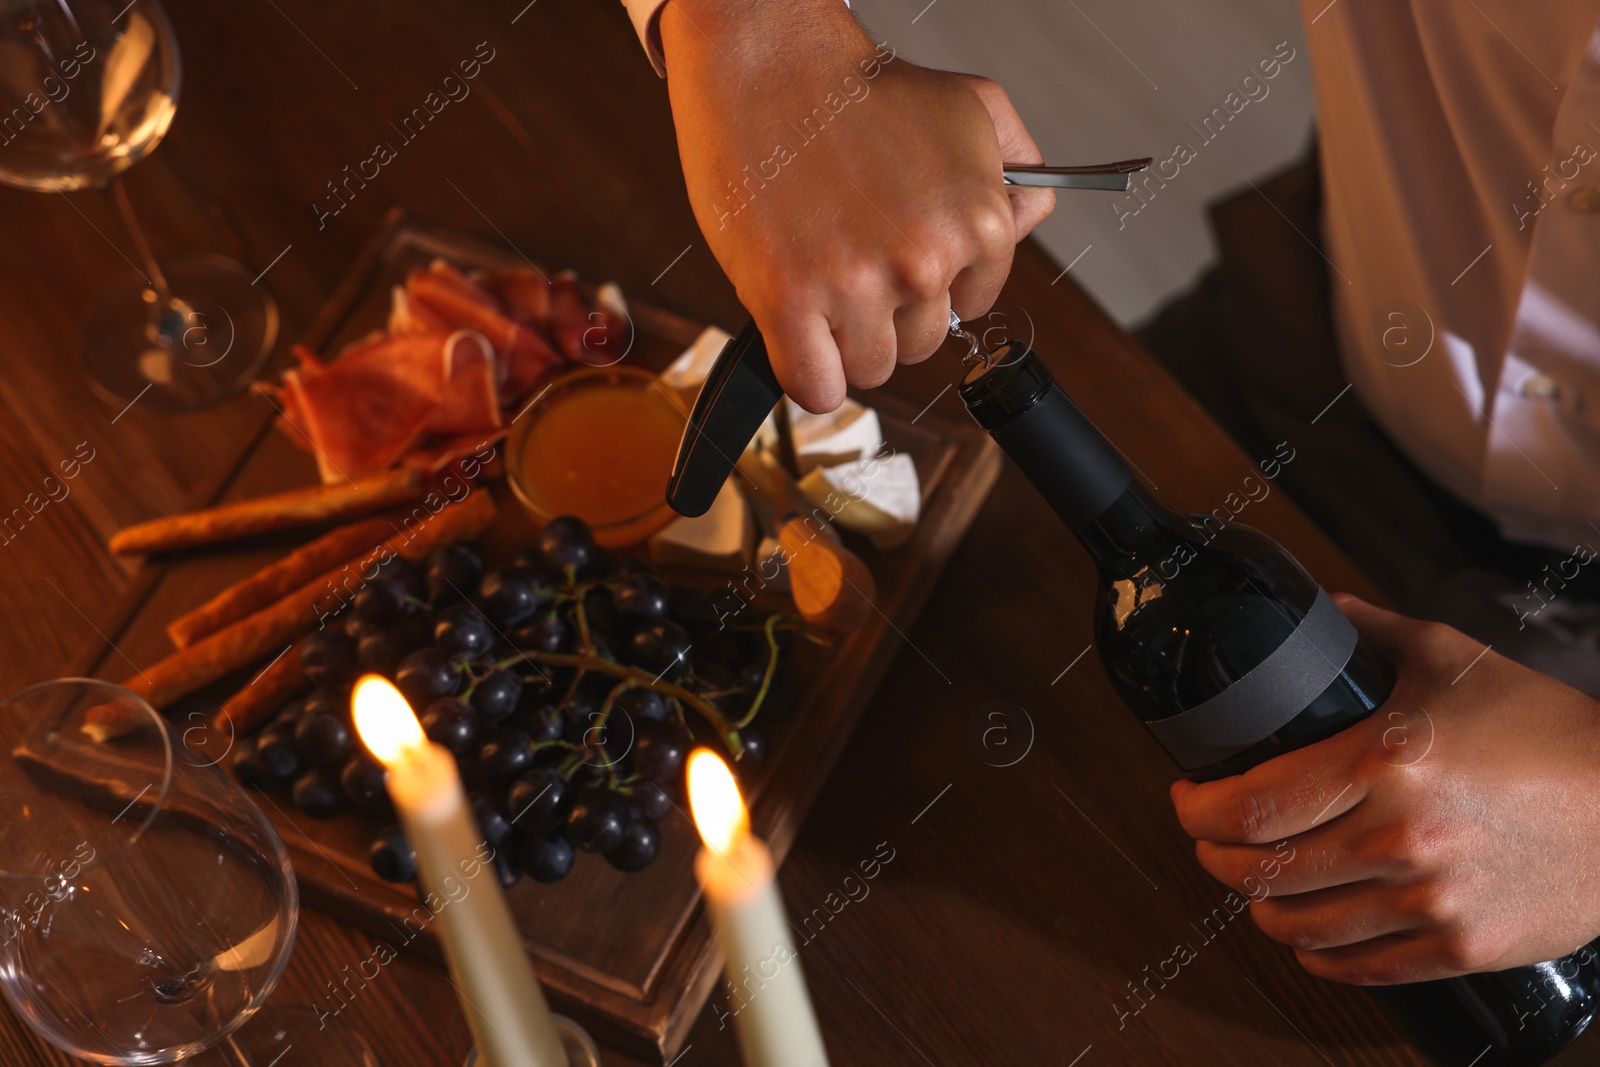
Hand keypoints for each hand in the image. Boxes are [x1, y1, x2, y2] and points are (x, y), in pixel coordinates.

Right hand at [658, 0, 1052, 411]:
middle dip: (886, 313)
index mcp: (978, 223)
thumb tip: (1029, 218)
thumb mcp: (971, 107)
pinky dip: (809, 376)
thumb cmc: (857, 89)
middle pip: (918, 346)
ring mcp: (856, 285)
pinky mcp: (789, 301)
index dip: (930, 288)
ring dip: (844, 340)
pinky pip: (815, 388)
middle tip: (851, 260)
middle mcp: (925, 260)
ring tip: (821, 280)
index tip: (897, 259)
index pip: (969, 308)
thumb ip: (1018, 169)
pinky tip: (799, 336)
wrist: (770, 64)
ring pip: (869, 369)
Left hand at [1170, 594, 1599, 983]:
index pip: (1252, 803)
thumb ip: (1371, 632)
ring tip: (1256, 881)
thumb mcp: (1453, 659)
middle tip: (1211, 838)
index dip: (1198, 809)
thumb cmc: (1548, 732)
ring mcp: (1430, 899)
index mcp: (1384, 761)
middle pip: (1259, 869)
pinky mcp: (1461, 946)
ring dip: (1258, 906)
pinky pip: (1357, 967)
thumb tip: (1320, 611)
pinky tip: (1306, 931)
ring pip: (1296, 925)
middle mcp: (1398, 836)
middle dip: (1214, 855)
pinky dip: (1315, 954)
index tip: (1189, 797)